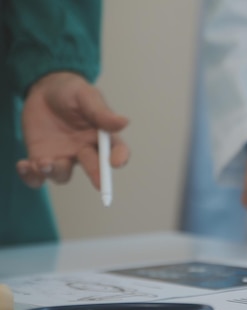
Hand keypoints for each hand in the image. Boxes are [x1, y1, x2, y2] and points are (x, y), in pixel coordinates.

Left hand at [18, 72, 129, 188]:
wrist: (44, 90)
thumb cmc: (71, 91)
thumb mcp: (86, 95)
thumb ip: (101, 112)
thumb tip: (124, 122)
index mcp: (102, 136)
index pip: (116, 150)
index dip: (120, 157)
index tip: (116, 162)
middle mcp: (85, 151)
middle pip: (94, 168)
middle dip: (96, 175)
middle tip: (99, 184)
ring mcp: (63, 157)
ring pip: (63, 175)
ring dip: (56, 172)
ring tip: (44, 163)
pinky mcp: (42, 159)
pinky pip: (38, 176)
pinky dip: (31, 177)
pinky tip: (25, 165)